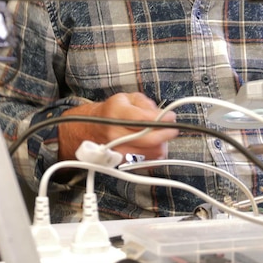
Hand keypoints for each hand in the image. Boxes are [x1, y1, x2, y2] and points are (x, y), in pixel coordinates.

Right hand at [58, 93, 177, 161]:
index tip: (171, 117)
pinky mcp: (121, 163)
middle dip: (166, 134)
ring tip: (159, 136)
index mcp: (116, 113)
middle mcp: (115, 134)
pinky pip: (146, 163)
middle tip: (172, 129)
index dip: (162, 120)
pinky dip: (154, 155)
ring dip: (161, 145)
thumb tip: (164, 116)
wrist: (90, 128)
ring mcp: (117, 151)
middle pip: (149, 140)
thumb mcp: (128, 99)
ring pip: (150, 154)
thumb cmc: (112, 112)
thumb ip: (146, 105)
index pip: (144, 120)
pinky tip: (152, 147)